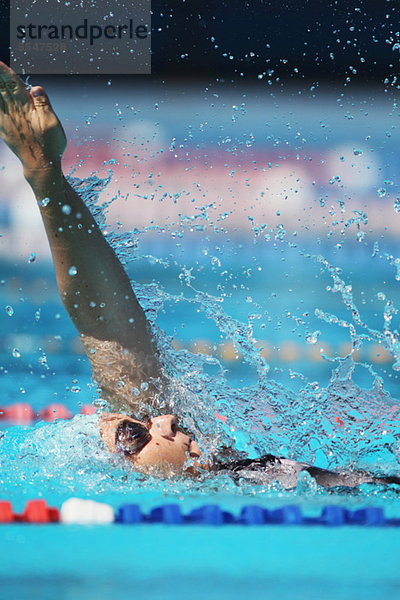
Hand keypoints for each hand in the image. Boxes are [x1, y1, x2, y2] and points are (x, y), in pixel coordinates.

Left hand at [0, 61, 65, 178]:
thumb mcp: (52, 123)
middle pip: (1, 88)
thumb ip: (43, 104)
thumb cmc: (50, 144)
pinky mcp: (4, 129)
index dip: (4, 71)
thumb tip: (35, 87)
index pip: (13, 84)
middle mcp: (13, 112)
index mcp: (26, 108)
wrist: (40, 165)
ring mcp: (7, 121)